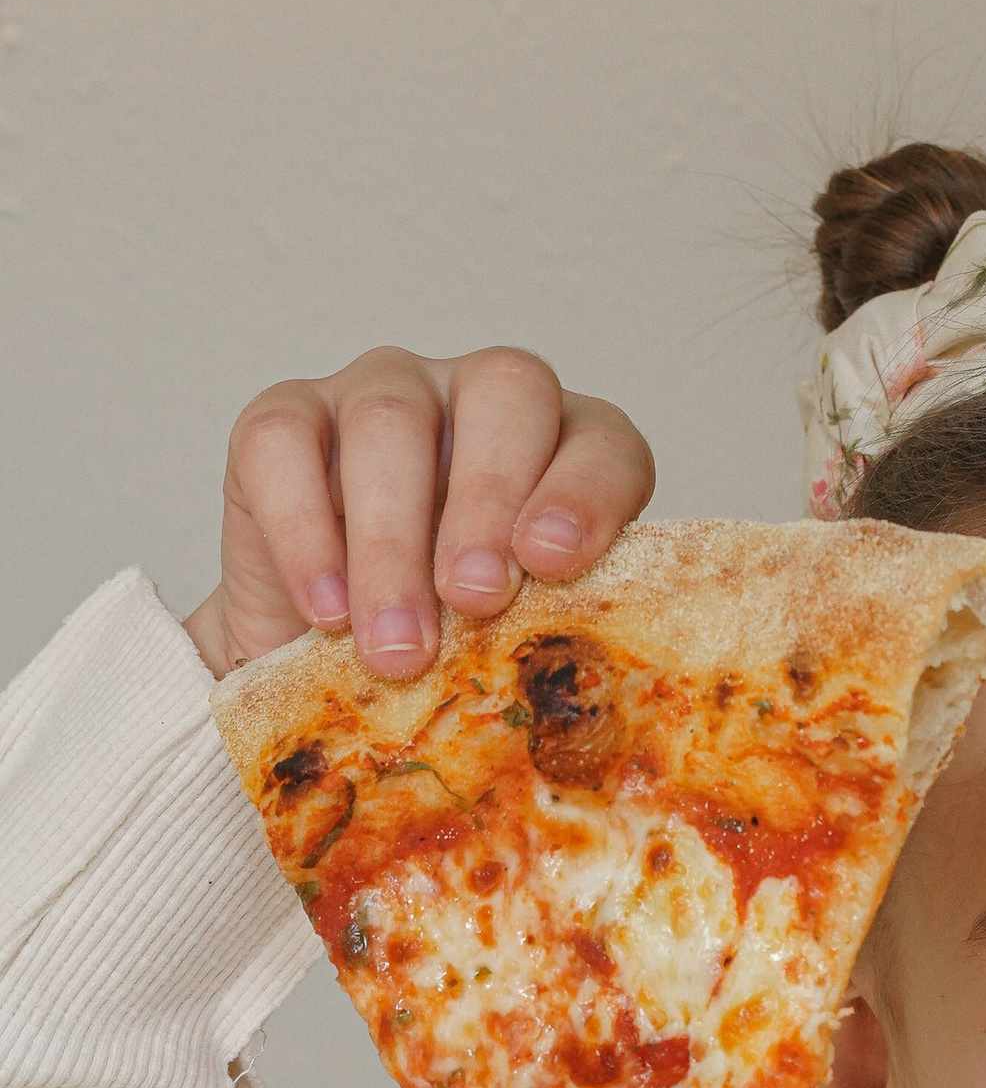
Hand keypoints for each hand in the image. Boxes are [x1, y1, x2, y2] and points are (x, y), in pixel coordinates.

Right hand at [183, 346, 655, 681]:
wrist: (316, 667)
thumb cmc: (442, 650)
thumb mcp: (508, 647)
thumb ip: (545, 639)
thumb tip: (558, 695)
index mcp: (562, 447)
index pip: (602, 442)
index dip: (586, 494)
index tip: (554, 565)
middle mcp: (477, 399)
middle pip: (503, 392)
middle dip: (489, 501)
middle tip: (474, 600)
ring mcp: (379, 393)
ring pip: (389, 421)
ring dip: (393, 542)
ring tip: (397, 645)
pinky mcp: (284, 416)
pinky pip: (282, 443)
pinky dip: (303, 533)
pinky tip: (326, 611)